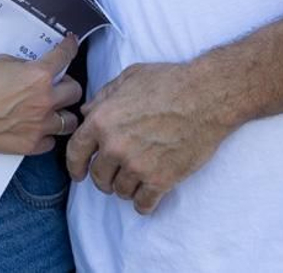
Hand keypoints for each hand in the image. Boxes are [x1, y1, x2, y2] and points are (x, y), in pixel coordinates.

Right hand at [0, 36, 82, 155]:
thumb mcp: (3, 62)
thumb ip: (26, 65)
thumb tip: (36, 69)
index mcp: (39, 75)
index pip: (65, 56)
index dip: (70, 47)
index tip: (71, 44)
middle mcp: (45, 100)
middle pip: (75, 92)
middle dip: (67, 86)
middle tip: (56, 86)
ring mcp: (39, 125)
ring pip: (70, 121)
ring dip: (62, 113)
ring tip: (50, 111)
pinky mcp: (31, 145)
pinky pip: (50, 141)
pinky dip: (45, 134)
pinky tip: (35, 128)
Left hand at [65, 61, 235, 214]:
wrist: (206, 97)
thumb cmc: (169, 82)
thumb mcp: (130, 77)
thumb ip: (104, 96)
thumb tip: (87, 112)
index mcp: (102, 121)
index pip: (75, 152)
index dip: (75, 166)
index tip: (79, 174)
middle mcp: (115, 147)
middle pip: (99, 177)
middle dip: (104, 178)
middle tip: (114, 175)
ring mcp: (137, 166)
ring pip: (120, 191)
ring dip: (126, 188)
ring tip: (137, 178)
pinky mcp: (160, 180)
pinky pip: (143, 204)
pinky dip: (144, 203)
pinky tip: (148, 195)